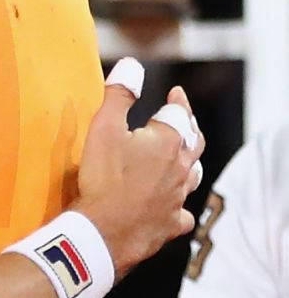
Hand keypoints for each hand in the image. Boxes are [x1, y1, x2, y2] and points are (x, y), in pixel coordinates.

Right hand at [76, 70, 202, 276]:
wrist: (103, 233)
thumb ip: (120, 95)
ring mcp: (178, 199)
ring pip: (193, 176)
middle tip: (184, 121)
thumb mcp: (103, 128)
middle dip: (190, 128)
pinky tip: (174, 209)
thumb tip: (132, 64)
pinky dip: (179, 208)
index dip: (178, 101)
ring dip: (190, 164)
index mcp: (169, 141)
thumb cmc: (103, 178)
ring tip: (184, 160)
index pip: (179, 113)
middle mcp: (182, 168)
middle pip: (194, 142)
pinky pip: (183, 215)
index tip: (176, 94)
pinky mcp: (170, 224)